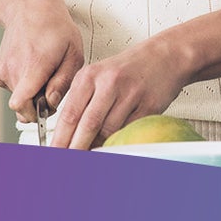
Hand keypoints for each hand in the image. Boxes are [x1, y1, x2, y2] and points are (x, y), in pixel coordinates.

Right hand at [0, 0, 83, 119]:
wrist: (29, 8)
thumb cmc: (55, 29)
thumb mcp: (73, 54)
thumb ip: (63, 82)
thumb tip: (51, 103)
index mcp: (34, 67)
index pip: (21, 104)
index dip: (35, 114)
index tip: (45, 110)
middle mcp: (14, 71)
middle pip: (24, 108)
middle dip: (39, 106)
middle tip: (52, 88)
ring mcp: (3, 72)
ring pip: (20, 99)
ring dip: (33, 93)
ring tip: (44, 71)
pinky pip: (13, 90)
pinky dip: (24, 86)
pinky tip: (32, 69)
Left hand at [47, 37, 191, 149]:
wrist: (165, 56)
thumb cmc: (129, 69)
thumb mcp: (98, 77)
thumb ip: (82, 102)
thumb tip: (69, 136)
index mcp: (89, 76)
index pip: (69, 115)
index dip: (60, 139)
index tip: (55, 154)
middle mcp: (109, 83)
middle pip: (88, 125)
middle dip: (76, 148)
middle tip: (68, 164)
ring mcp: (130, 94)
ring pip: (109, 131)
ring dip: (99, 147)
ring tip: (92, 157)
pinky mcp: (149, 105)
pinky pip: (130, 131)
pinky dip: (120, 142)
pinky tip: (114, 147)